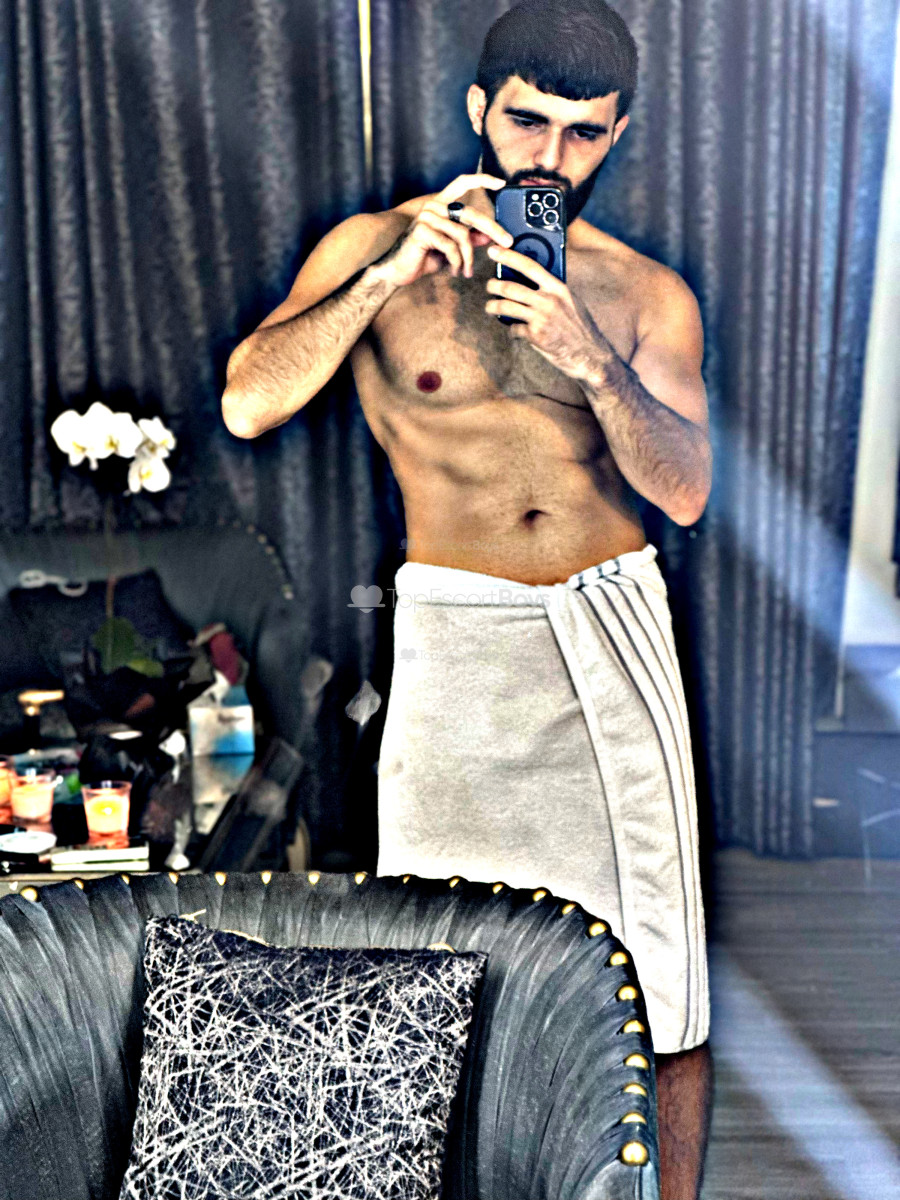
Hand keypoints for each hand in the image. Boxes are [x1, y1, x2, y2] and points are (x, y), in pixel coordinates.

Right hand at [373, 174, 512, 287]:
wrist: (397, 271)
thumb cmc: (424, 258)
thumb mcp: (452, 248)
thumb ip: (469, 238)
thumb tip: (490, 235)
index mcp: (440, 205)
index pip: (461, 183)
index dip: (481, 180)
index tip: (501, 183)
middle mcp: (433, 206)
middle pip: (471, 214)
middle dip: (493, 229)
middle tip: (508, 243)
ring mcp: (427, 217)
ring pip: (463, 235)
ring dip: (468, 258)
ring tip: (466, 271)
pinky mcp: (423, 231)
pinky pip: (451, 247)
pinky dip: (457, 263)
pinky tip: (454, 271)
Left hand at [484, 245, 607, 379]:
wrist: (590, 354)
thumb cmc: (579, 327)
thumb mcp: (570, 301)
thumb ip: (552, 291)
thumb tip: (529, 282)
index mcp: (558, 288)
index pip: (529, 266)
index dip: (509, 257)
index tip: (494, 251)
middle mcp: (549, 301)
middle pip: (512, 288)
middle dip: (494, 285)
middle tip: (489, 286)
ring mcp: (541, 319)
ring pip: (506, 307)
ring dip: (493, 306)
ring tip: (489, 307)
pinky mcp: (536, 336)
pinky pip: (514, 329)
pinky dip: (512, 330)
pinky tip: (515, 331)